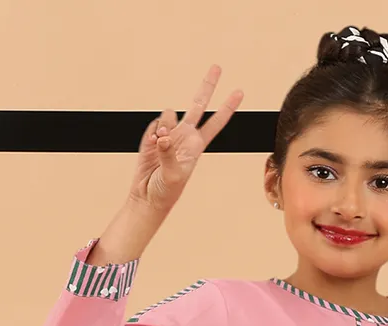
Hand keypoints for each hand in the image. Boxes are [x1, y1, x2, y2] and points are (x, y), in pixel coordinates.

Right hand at [128, 63, 243, 212]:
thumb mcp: (172, 175)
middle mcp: (186, 136)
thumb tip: (164, 135)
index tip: (239, 92)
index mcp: (197, 146)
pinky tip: (151, 148)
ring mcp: (170, 133)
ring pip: (169, 113)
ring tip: (161, 144)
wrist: (147, 196)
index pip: (216, 122)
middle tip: (218, 66)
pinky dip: (151, 134)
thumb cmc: (166, 191)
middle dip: (208, 85)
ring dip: (164, 125)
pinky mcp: (154, 135)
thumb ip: (168, 154)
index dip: (227, 107)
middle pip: (198, 104)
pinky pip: (154, 124)